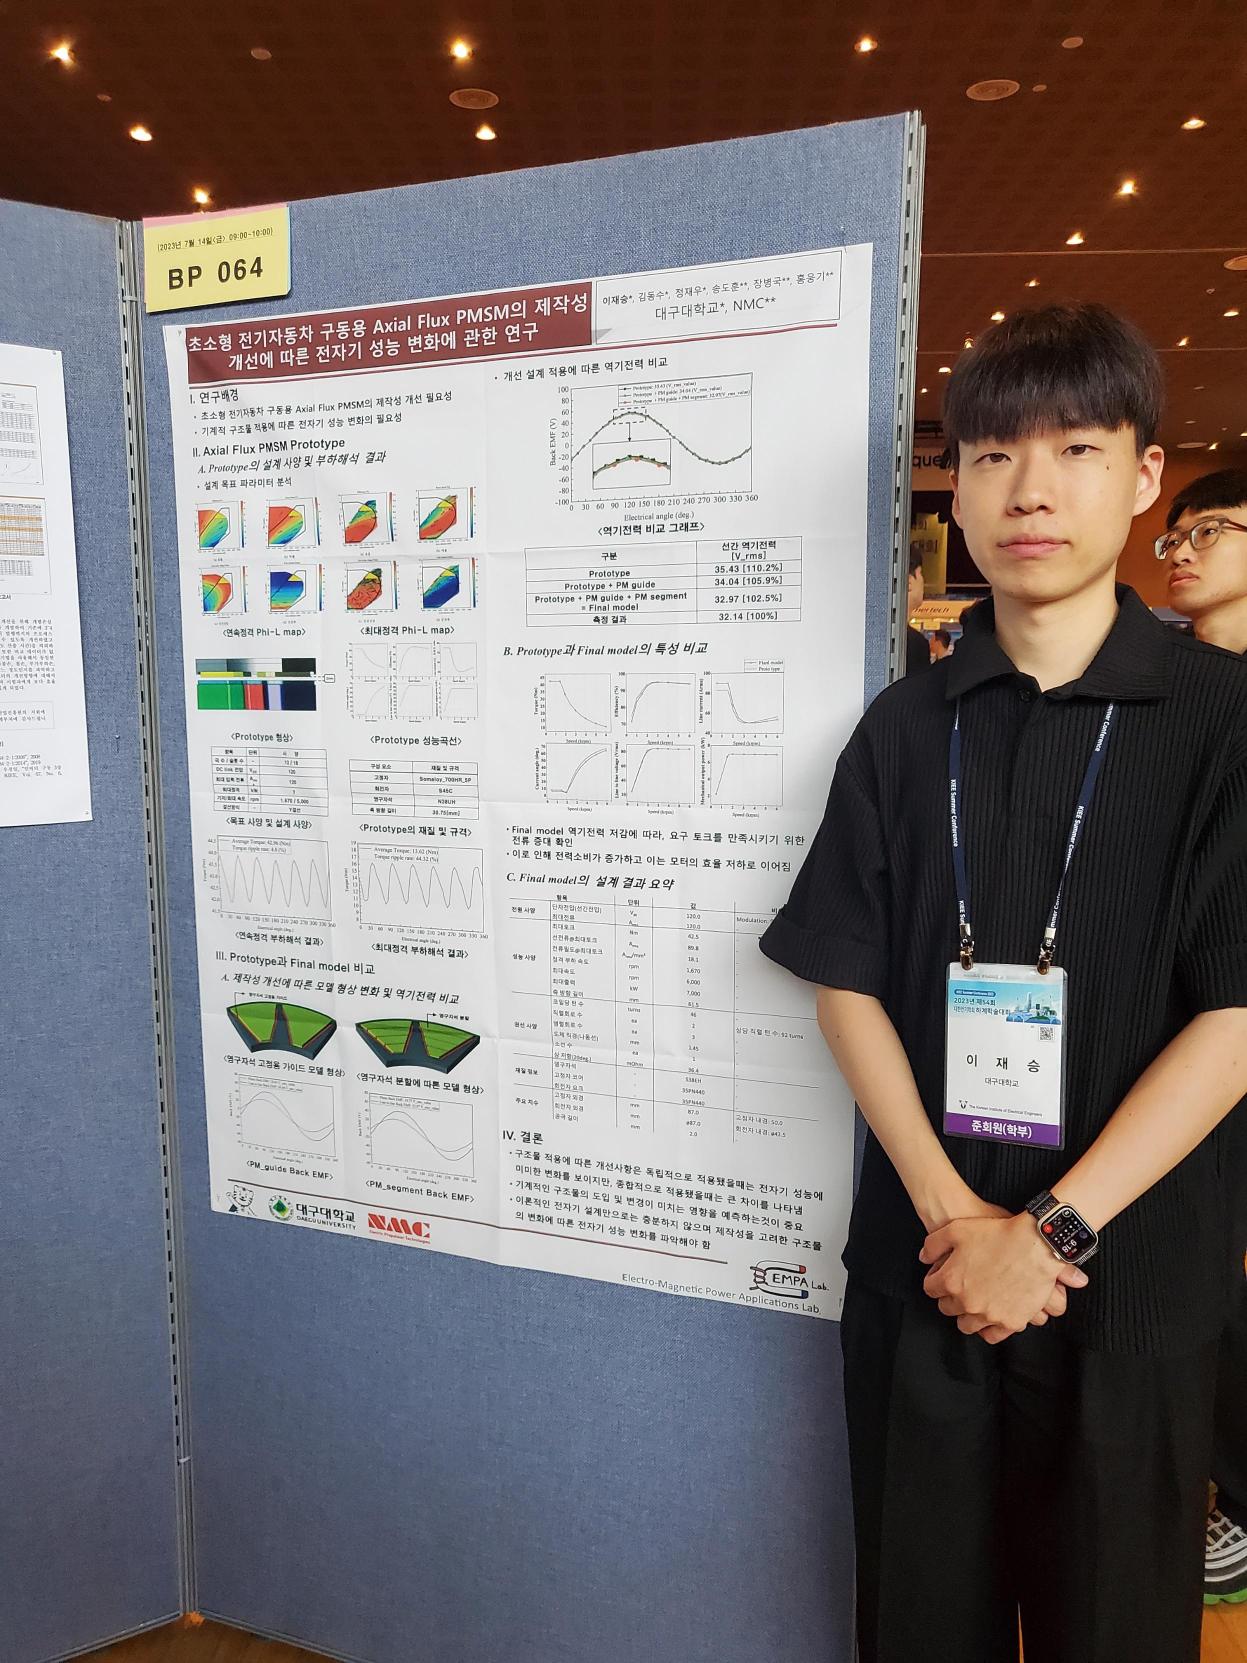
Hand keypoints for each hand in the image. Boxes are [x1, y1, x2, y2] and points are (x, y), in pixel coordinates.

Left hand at [918, 1213, 1088, 1343]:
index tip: (940, 1277)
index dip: (935, 1280)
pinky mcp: (1011, 1322)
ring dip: (967, 1315)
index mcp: (952, 1281)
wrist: (1036, 1244)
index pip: (931, 1289)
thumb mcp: (957, 1229)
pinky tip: (990, 1317)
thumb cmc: (998, 1234)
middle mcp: (968, 1302)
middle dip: (949, 1298)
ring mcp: (990, 1315)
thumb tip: (924, 1258)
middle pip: (948, 1309)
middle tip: (959, 1288)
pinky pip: (993, 1336)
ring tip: (973, 1303)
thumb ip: (934, 1244)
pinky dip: (989, 1328)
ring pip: (967, 1325)